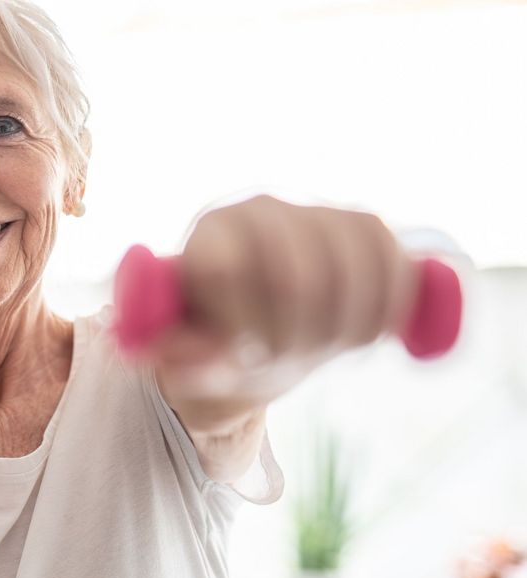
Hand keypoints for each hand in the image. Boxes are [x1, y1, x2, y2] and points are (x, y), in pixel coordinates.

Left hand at [152, 194, 415, 401]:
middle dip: (295, 335)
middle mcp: (261, 209)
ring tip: (316, 349)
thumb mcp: (191, 360)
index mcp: (209, 234)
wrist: (261, 327)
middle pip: (299, 277)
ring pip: (353, 268)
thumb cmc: (218, 344)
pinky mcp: (367, 228)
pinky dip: (385, 308)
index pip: (228, 270)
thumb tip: (190, 366)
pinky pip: (393, 262)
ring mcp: (318, 211)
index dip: (242, 325)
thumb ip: (186, 360)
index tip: (242, 354)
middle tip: (282, 357)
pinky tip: (359, 335)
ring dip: (340, 327)